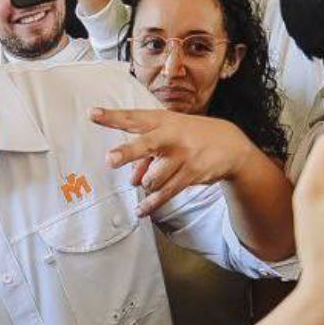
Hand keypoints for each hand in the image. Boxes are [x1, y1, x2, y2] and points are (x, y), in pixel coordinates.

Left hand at [92, 108, 261, 217]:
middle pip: (145, 145)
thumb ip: (146, 155)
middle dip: (127, 153)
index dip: (111, 117)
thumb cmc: (191, 136)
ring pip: (151, 179)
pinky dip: (151, 204)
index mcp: (162, 121)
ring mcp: (182, 156)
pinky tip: (141, 210)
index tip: (92, 113)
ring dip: (147, 184)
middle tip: (109, 159)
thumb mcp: (169, 136)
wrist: (231, 145)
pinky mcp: (191, 174)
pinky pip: (165, 193)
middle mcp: (171, 137)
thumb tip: (133, 179)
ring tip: (153, 180)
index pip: (133, 118)